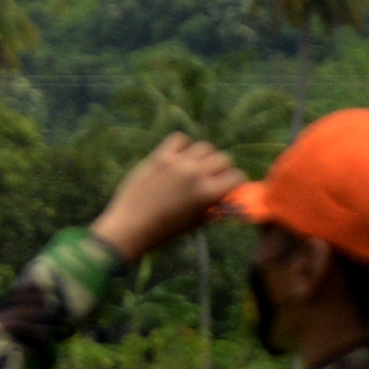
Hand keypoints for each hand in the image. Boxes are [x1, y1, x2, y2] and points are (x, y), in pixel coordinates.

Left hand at [91, 133, 248, 263]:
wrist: (132, 226)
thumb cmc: (167, 229)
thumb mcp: (199, 221)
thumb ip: (216, 206)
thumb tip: (230, 196)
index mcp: (209, 193)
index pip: (237, 176)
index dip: (235, 181)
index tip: (229, 185)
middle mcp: (196, 175)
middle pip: (223, 158)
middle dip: (222, 168)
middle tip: (212, 176)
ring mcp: (177, 163)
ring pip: (204, 146)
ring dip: (204, 156)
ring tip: (195, 166)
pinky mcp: (159, 157)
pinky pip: (179, 139)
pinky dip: (183, 145)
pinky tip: (179, 157)